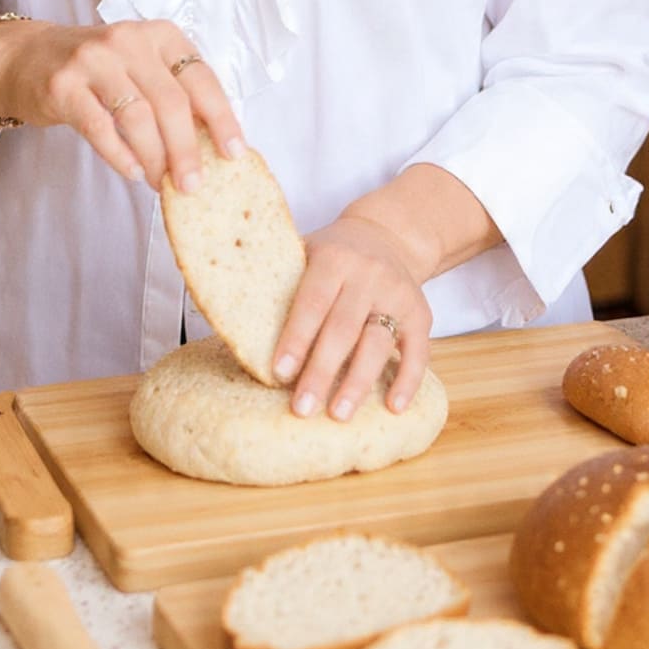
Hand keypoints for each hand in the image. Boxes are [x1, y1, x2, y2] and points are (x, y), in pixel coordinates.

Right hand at [0, 16, 241, 191]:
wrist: (25, 57)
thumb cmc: (96, 70)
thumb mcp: (140, 67)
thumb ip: (172, 95)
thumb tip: (211, 149)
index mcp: (160, 35)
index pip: (201, 78)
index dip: (222, 118)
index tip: (234, 153)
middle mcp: (129, 40)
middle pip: (171, 101)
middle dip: (187, 150)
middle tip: (192, 185)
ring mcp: (93, 60)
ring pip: (137, 116)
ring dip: (153, 157)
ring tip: (158, 182)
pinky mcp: (63, 84)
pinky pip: (99, 126)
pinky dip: (119, 154)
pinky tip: (130, 172)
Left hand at [271, 214, 431, 421]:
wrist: (387, 234)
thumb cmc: (332, 254)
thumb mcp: (305, 252)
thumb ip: (277, 282)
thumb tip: (228, 322)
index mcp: (332, 258)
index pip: (311, 303)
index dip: (295, 339)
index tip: (278, 373)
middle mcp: (367, 274)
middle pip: (343, 329)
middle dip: (321, 371)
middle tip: (302, 408)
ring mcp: (397, 294)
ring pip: (378, 343)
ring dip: (358, 382)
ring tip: (339, 414)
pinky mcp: (421, 313)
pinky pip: (419, 350)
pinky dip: (408, 380)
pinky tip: (392, 407)